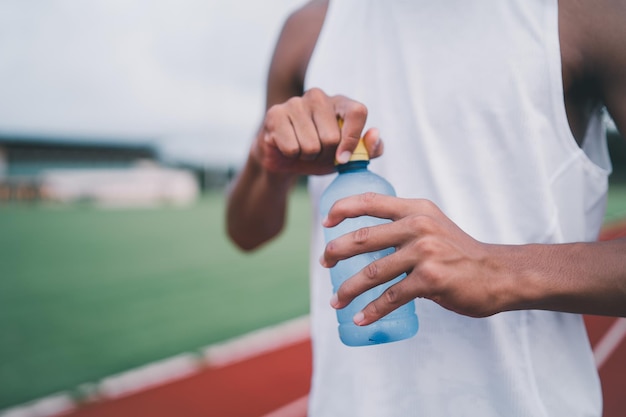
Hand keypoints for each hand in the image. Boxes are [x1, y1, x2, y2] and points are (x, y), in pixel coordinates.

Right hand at [253, 88, 382, 174]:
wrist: (285, 158)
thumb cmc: (321, 154)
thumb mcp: (349, 157)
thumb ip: (369, 149)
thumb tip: (374, 134)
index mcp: (340, 102)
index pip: (357, 112)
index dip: (352, 139)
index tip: (343, 159)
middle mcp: (318, 96)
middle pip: (331, 137)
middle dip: (325, 155)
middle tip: (317, 152)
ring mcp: (295, 102)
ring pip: (310, 146)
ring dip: (308, 157)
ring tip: (302, 149)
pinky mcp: (275, 114)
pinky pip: (291, 147)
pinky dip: (291, 155)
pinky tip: (287, 146)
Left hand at [320, 193, 506, 323]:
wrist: (497, 273)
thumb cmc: (460, 252)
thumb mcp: (433, 225)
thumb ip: (404, 225)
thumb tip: (364, 239)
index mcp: (416, 209)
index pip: (371, 201)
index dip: (342, 209)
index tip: (325, 222)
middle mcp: (418, 226)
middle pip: (363, 238)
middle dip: (337, 252)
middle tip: (325, 263)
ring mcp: (424, 253)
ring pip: (372, 272)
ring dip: (349, 289)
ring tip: (336, 301)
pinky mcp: (430, 280)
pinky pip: (391, 297)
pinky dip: (372, 310)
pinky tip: (360, 318)